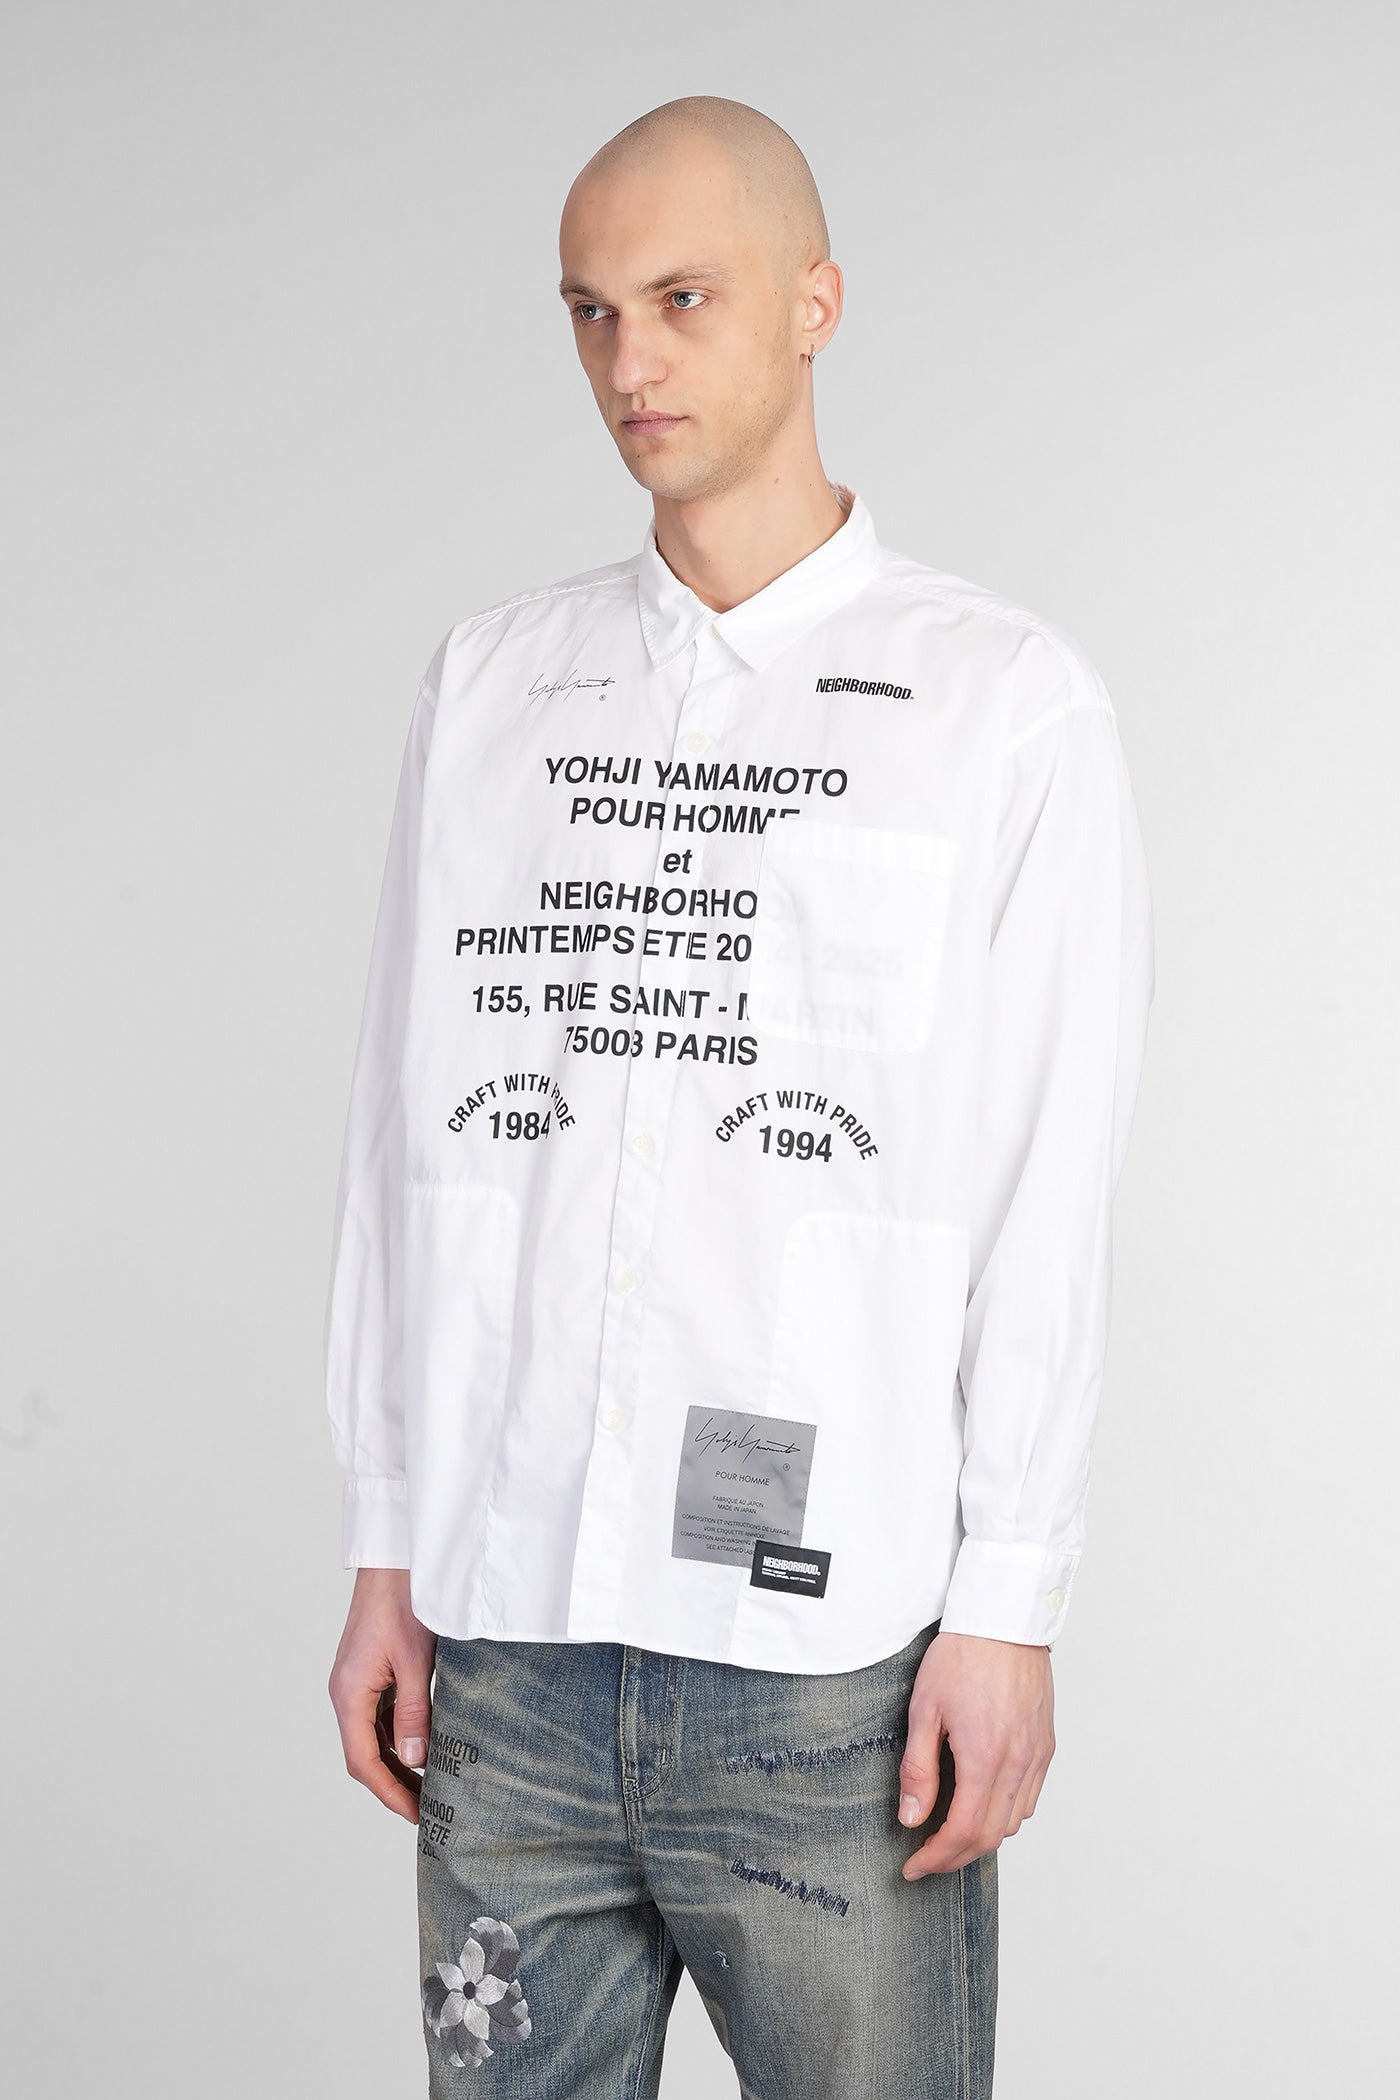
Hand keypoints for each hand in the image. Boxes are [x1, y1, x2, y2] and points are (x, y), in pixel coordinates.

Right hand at [328, 1567, 437, 1823]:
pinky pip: (380, 1715)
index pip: (363, 1761)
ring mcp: (357, 1681)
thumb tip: (414, 1760)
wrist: (396, 1557)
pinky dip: (399, 1737)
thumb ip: (414, 1712)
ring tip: (430, 1786)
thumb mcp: (415, 1660)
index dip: (390, 1793)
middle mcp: (347, 1691)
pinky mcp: (370, 1670)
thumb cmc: (404, 1600)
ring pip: (372, 1736)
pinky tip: (425, 1745)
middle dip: (394, 1785)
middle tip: (429, 1810)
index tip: (418, 1816)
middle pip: (364, 1754)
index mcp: (349, 1692)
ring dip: (397, 1763)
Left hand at [897, 1630, 1054, 1875]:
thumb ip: (918, 1769)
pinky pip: (1030, 1798)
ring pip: (1014, 1822)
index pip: (963, 1831)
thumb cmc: (962, 1657)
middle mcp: (1018, 1763)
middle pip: (991, 1837)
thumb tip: (912, 1818)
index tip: (914, 1866)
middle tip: (927, 1858)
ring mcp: (1037, 1755)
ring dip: (982, 1838)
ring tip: (950, 1833)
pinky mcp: (1046, 1745)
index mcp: (985, 1757)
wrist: (1004, 1620)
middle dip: (956, 1857)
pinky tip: (983, 1804)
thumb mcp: (924, 1709)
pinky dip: (1006, 1814)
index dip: (936, 1857)